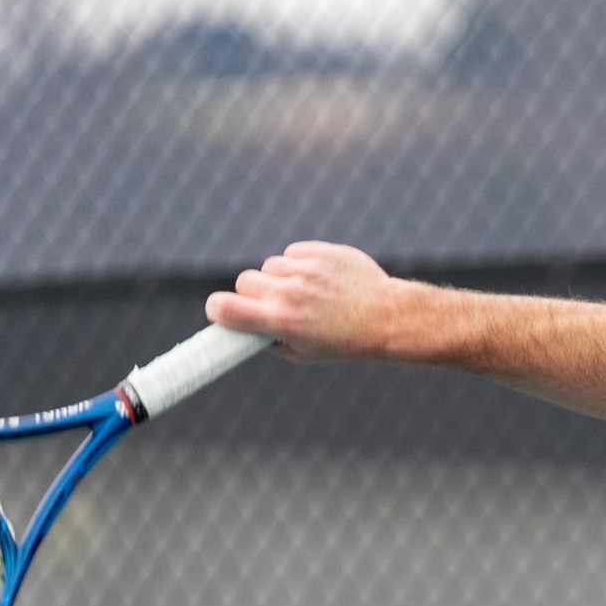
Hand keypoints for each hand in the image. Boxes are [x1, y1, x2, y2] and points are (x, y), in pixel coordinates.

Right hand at [206, 241, 409, 362]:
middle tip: (269, 305)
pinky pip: (291, 254)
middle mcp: (291, 293)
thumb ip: (269, 341)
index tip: (221, 312)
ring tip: (302, 293)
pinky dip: (297, 265)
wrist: (388, 318)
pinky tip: (316, 280)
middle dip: (251, 294)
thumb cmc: (345, 342)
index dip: (217, 309)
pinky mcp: (320, 252)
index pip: (225, 307)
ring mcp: (307, 269)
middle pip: (244, 281)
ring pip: (269, 266)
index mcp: (283, 322)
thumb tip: (242, 329)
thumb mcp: (305, 354)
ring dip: (277, 278)